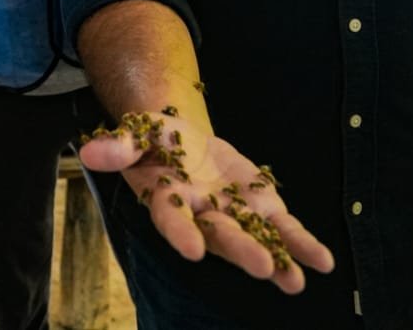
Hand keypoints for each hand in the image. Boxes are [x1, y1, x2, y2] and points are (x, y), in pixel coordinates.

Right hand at [78, 111, 333, 293]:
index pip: (172, 219)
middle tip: (262, 267)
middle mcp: (201, 214)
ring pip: (255, 238)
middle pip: (220, 235)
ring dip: (276, 259)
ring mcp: (233, 214)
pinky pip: (282, 228)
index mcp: (167, 197)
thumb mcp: (137, 130)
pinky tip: (322, 262)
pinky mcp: (259, 205)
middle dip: (241, 250)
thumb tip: (90, 150)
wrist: (182, 137)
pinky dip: (301, 244)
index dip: (181, 234)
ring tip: (295, 282)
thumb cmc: (155, 137)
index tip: (193, 251)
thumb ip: (120, 144)